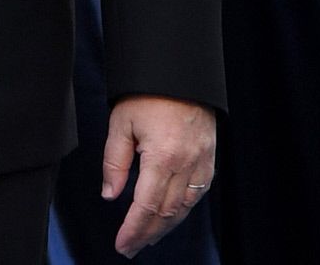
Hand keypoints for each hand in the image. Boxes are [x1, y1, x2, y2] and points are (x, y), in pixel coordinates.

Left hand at [102, 94, 216, 257]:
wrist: (181, 73)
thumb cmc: (146, 94)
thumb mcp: (120, 123)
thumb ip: (114, 162)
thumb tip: (110, 195)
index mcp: (162, 157)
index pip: (146, 205)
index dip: (134, 228)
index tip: (122, 243)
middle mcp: (187, 165)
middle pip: (167, 212)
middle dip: (147, 233)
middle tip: (130, 248)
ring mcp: (202, 163)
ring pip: (184, 207)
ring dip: (165, 226)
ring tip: (147, 238)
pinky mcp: (209, 159)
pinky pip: (197, 194)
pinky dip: (182, 210)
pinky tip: (169, 216)